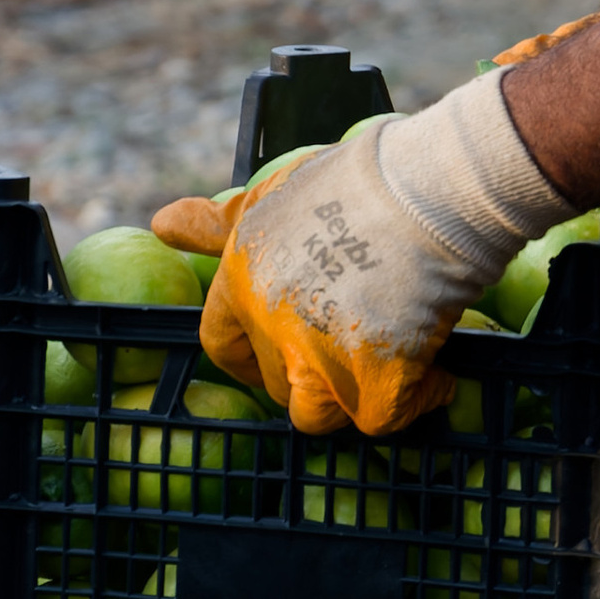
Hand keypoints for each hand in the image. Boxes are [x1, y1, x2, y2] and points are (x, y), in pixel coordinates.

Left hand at [199, 79, 574, 434]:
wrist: (430, 186)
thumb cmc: (365, 177)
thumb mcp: (279, 190)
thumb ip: (223, 220)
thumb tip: (161, 224)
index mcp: (241, 274)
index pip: (219, 341)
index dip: (248, 357)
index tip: (277, 356)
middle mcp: (267, 319)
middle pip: (274, 380)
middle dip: (310, 372)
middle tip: (355, 349)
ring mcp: (315, 355)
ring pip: (315, 416)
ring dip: (351, 400)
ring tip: (388, 373)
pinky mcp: (370, 380)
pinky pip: (382, 420)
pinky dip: (415, 400)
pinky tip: (437, 372)